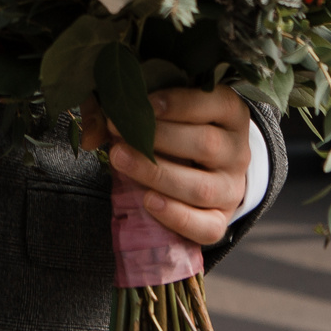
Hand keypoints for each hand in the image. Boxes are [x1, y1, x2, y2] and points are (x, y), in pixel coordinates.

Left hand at [78, 84, 252, 246]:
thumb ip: (122, 110)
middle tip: (119, 135)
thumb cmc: (176, 128)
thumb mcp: (157, 109)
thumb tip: (91, 134)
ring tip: (121, 161)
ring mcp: (232, 188)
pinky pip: (207, 227)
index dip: (178, 103)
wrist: (205, 169)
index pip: (214, 103)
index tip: (143, 105)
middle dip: (158, 139)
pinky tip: (148, 202)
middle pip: (205, 144)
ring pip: (202, 187)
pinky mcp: (221, 220)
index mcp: (230, 113)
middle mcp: (238, 151)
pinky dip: (177, 217)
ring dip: (158, 175)